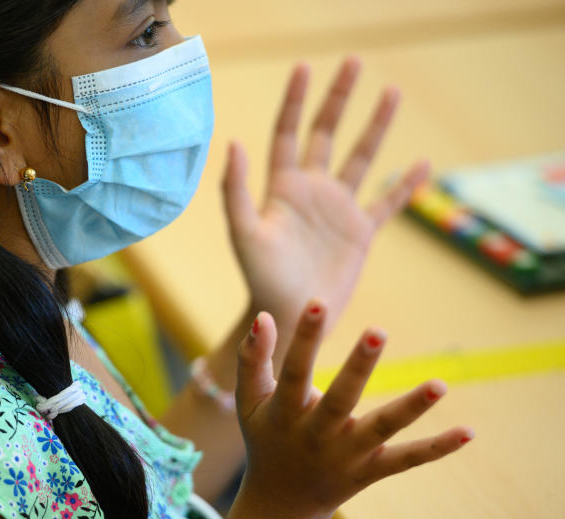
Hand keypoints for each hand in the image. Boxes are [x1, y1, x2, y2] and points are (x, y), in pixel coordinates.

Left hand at [224, 58, 428, 331]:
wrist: (289, 318)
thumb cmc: (259, 279)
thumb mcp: (243, 233)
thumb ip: (235, 190)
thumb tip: (234, 142)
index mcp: (281, 188)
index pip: (287, 133)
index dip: (294, 100)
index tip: (304, 67)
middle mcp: (310, 191)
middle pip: (326, 134)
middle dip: (339, 98)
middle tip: (354, 61)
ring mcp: (337, 210)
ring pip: (361, 159)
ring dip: (376, 127)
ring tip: (392, 93)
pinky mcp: (360, 234)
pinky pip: (387, 203)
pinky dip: (405, 185)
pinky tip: (422, 164)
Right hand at [234, 300, 472, 518]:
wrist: (281, 501)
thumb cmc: (267, 436)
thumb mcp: (251, 401)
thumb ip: (253, 358)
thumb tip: (265, 316)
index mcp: (285, 414)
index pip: (294, 372)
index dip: (304, 338)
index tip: (317, 302)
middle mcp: (317, 436)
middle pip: (341, 399)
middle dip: (358, 367)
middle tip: (377, 331)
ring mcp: (347, 455)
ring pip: (382, 429)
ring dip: (411, 408)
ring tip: (440, 384)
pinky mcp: (371, 470)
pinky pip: (407, 459)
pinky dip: (437, 448)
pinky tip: (469, 432)